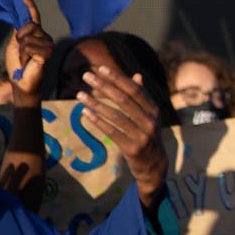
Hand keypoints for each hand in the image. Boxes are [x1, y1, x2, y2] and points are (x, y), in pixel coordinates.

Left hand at [5, 0, 52, 105]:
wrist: (21, 81)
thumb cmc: (17, 65)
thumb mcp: (14, 45)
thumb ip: (18, 32)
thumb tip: (20, 19)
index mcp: (38, 35)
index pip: (35, 18)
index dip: (30, 7)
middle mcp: (45, 38)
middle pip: (29, 26)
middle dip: (20, 38)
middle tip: (21, 53)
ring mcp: (49, 45)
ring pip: (28, 38)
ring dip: (22, 51)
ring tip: (25, 60)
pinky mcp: (48, 53)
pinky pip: (29, 47)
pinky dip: (25, 56)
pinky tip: (29, 63)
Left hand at [77, 65, 166, 208]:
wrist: (155, 165)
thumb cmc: (148, 135)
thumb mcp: (150, 116)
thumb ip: (143, 96)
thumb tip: (137, 75)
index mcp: (154, 110)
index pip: (135, 90)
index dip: (117, 78)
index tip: (101, 68)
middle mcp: (150, 121)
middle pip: (124, 100)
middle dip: (104, 86)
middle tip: (86, 76)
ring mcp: (142, 135)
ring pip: (116, 116)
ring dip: (96, 104)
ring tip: (80, 95)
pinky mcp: (132, 148)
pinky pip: (112, 132)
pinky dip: (98, 121)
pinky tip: (85, 113)